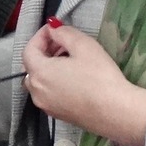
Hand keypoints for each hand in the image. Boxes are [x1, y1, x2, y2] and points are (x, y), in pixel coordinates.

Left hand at [21, 23, 145, 145]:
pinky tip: (74, 78)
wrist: (116, 113)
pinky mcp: (58, 116)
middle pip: (31, 66)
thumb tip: (53, 29)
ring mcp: (46, 106)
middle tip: (62, 42)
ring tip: (70, 59)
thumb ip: (63, 33)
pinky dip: (53, 82)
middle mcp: (37, 92)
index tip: (54, 29)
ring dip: (48, 67)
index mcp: (39, 73)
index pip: (29, 50)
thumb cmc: (100, 77)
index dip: (40, 36)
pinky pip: (48, 94)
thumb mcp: (83, 45)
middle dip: (44, 51)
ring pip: (39, 82)